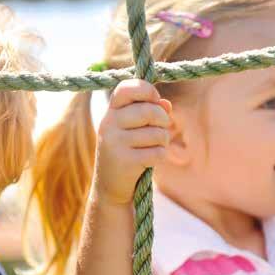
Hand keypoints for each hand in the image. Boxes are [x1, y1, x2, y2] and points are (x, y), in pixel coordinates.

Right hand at [92, 79, 171, 204]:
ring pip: (157, 133)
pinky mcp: (125, 162)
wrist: (109, 186)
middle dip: (163, 120)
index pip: (127, 88)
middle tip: (161, 128)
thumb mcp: (134, 128)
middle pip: (149, 111)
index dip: (147, 90)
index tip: (155, 99)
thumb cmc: (127, 151)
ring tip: (154, 147)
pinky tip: (150, 161)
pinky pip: (157, 152)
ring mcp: (115, 143)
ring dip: (163, 141)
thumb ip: (150, 111)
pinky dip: (160, 156)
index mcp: (111, 112)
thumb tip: (166, 105)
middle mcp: (109, 124)